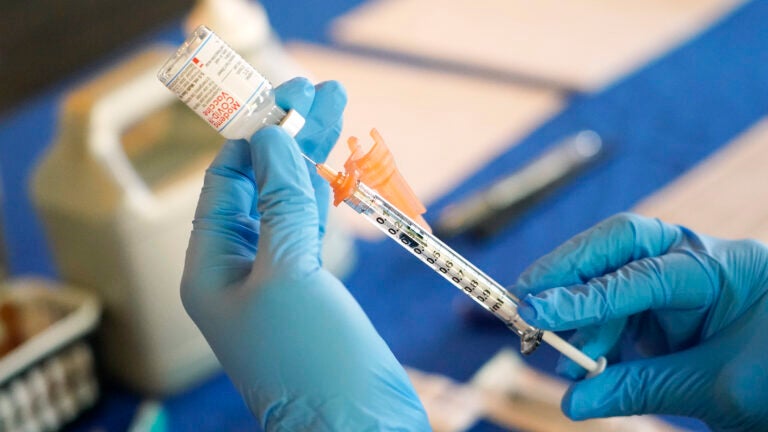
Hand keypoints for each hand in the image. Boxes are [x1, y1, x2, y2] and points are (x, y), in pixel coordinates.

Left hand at [181, 78, 428, 429]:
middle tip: (319, 91)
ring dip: (312, 159)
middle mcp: (240, 272)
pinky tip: (337, 166)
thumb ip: (282, 203)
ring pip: (291, 204)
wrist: (358, 429)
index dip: (255, 136)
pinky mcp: (316, 292)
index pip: (227, 183)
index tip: (287, 96)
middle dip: (288, 139)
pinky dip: (328, 195)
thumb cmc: (312, 365)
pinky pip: (314, 229)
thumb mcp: (289, 275)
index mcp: (212, 270)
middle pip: (261, 187)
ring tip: (336, 111)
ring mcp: (279, 281)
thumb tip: (272, 138)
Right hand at [513, 213, 767, 430]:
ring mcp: (679, 278)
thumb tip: (573, 403)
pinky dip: (593, 328)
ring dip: (578, 311)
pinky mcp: (665, 304)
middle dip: (568, 271)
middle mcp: (697, 260)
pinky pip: (617, 305)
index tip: (536, 312)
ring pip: (611, 273)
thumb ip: (640, 389)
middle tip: (525, 300)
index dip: (585, 296)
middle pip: (619, 245)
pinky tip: (582, 357)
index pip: (644, 273)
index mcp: (725, 269)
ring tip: (556, 350)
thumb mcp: (715, 390)